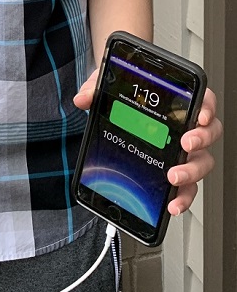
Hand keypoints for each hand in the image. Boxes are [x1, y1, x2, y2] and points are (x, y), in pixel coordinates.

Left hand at [74, 69, 223, 215]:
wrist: (113, 115)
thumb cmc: (121, 100)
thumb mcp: (107, 87)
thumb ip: (96, 88)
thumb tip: (83, 98)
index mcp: (177, 104)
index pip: (204, 100)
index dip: (207, 107)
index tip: (200, 115)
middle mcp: (186, 128)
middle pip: (208, 134)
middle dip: (201, 140)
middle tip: (186, 144)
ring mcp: (182, 152)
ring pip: (201, 162)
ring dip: (192, 172)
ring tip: (174, 177)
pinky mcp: (173, 172)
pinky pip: (185, 187)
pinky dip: (182, 197)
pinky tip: (171, 204)